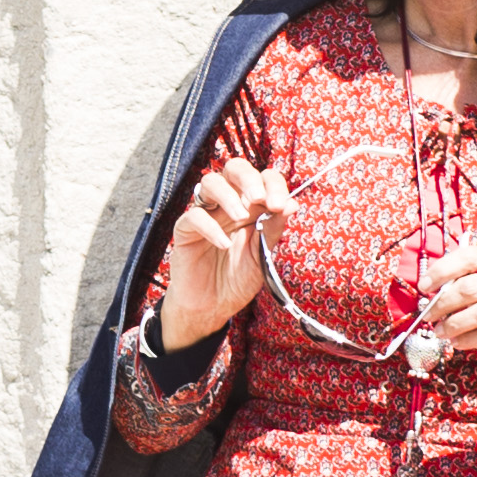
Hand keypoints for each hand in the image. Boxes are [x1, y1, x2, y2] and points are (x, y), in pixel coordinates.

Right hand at [156, 158, 299, 349]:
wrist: (212, 307)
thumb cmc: (238, 279)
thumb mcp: (262, 256)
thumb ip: (273, 229)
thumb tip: (291, 203)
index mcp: (251, 206)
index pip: (262, 179)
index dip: (273, 184)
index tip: (281, 205)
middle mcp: (228, 204)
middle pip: (234, 168)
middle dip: (249, 178)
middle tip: (260, 198)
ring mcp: (206, 214)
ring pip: (210, 182)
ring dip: (229, 195)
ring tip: (241, 217)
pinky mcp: (185, 230)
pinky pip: (194, 216)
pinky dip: (210, 227)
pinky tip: (223, 244)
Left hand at [419, 235, 476, 375]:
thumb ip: (467, 283)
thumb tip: (430, 294)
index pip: (469, 256)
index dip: (442, 269)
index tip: (424, 286)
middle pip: (470, 287)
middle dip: (443, 304)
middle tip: (429, 316)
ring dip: (453, 325)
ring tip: (440, 332)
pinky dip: (467, 341)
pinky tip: (457, 343)